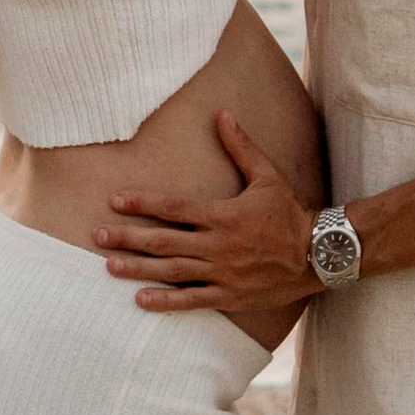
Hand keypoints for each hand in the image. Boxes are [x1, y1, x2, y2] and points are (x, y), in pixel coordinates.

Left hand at [103, 112, 316, 326]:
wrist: (317, 255)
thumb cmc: (289, 213)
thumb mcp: (267, 176)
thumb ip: (241, 147)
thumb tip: (223, 114)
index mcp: (223, 214)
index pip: (174, 207)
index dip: (142, 203)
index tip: (115, 200)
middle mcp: (218, 245)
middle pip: (163, 241)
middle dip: (128, 237)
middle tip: (97, 235)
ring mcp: (222, 273)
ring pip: (171, 271)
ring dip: (138, 269)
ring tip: (110, 266)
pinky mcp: (229, 295)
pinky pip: (192, 299)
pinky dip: (166, 300)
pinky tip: (141, 300)